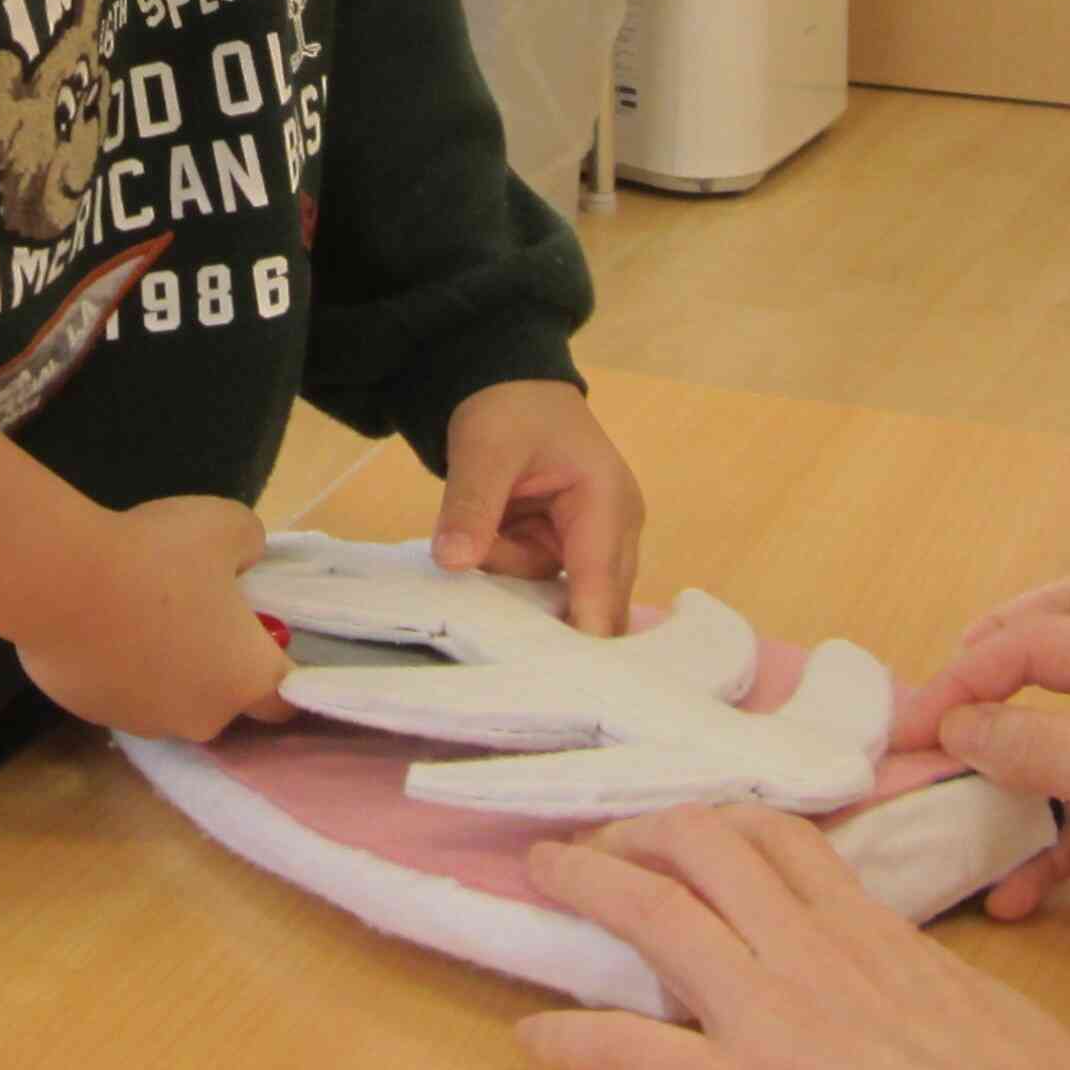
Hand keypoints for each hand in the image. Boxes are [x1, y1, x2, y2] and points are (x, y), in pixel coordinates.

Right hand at [13, 493, 293, 740]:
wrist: (60, 582)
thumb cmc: (158, 556)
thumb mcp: (226, 525)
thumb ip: (251, 546)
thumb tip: (242, 562)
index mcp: (245, 680)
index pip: (285, 698)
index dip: (282, 668)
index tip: (265, 635)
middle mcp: (201, 716)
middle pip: (225, 699)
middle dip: (219, 664)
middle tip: (200, 611)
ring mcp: (144, 721)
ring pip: (171, 699)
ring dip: (168, 668)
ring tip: (144, 612)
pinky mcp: (94, 714)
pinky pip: (123, 692)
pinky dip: (122, 668)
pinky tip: (104, 624)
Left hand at [432, 380, 644, 633]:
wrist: (507, 380)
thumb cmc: (508, 408)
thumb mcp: (483, 449)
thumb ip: (471, 506)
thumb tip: (453, 561)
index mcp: (607, 503)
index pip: (599, 589)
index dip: (583, 643)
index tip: (558, 689)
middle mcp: (615, 531)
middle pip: (592, 607)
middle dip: (544, 620)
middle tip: (504, 637)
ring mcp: (595, 543)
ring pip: (559, 601)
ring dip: (515, 585)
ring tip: (485, 535)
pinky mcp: (569, 550)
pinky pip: (543, 587)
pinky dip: (512, 579)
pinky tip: (490, 551)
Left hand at [518, 805, 1069, 1069]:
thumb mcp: (975, 1000)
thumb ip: (917, 977)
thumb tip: (896, 988)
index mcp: (874, 929)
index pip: (780, 838)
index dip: (717, 821)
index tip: (683, 827)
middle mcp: (813, 953)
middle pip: (704, 847)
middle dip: (638, 832)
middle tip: (596, 844)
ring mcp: (776, 1020)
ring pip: (657, 916)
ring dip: (587, 887)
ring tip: (544, 878)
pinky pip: (639, 1055)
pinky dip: (575, 1041)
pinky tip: (532, 1040)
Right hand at [891, 574, 1069, 1029]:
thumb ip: (1046, 747)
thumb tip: (958, 724)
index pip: (1042, 639)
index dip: (967, 677)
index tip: (907, 726)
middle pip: (1064, 639)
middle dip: (997, 669)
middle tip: (941, 704)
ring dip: (1025, 772)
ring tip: (967, 817)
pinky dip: (1062, 832)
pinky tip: (1026, 886)